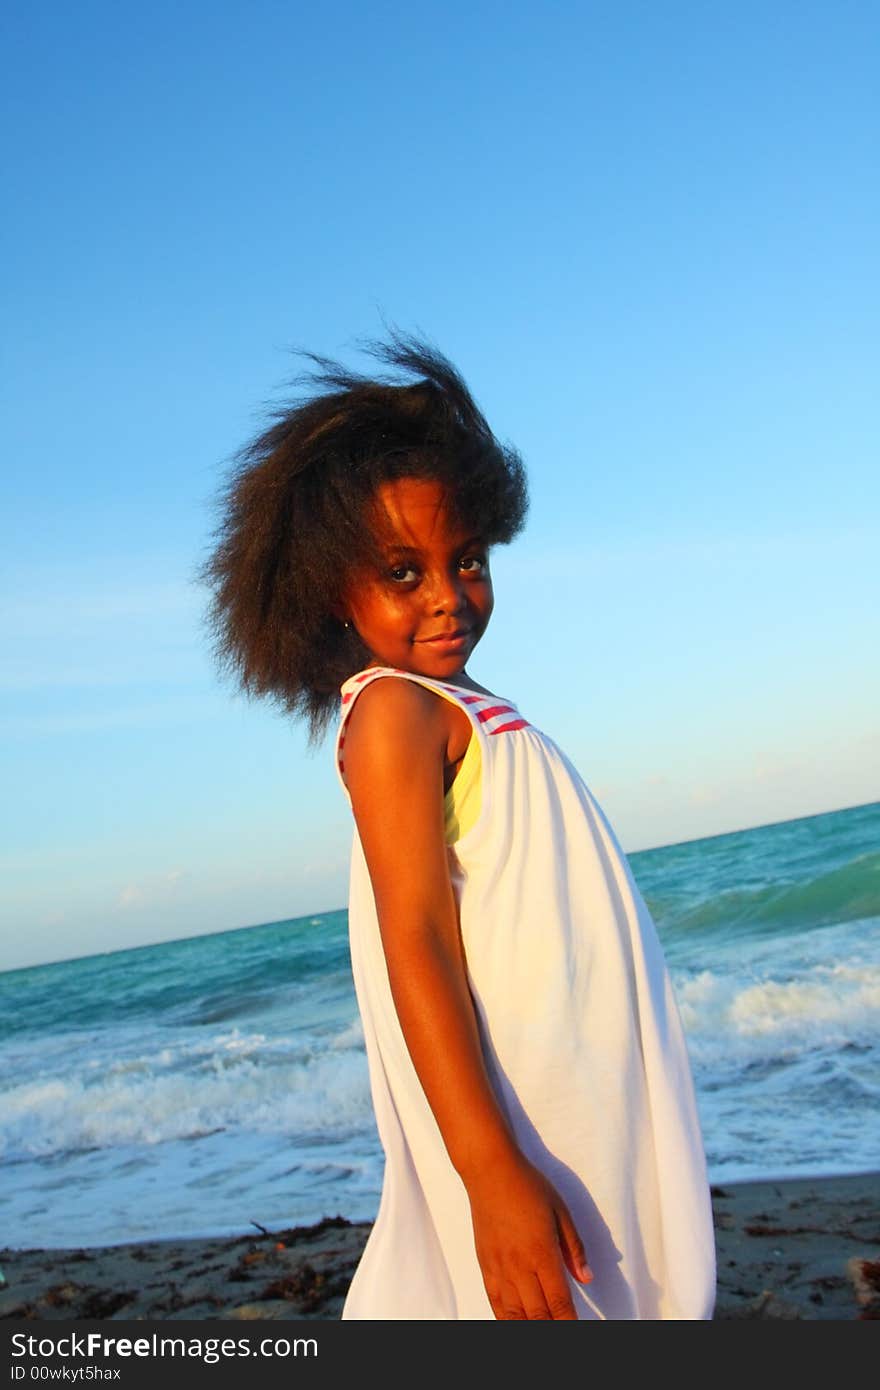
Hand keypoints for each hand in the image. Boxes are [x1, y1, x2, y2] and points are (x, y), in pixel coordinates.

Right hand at [465, 1152, 592, 1319]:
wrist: (490, 1171)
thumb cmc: (527, 1185)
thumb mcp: (561, 1211)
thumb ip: (574, 1248)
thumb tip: (586, 1277)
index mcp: (542, 1253)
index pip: (560, 1302)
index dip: (569, 1322)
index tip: (576, 1328)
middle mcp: (519, 1266)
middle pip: (538, 1315)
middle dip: (552, 1328)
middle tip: (562, 1328)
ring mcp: (499, 1268)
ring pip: (514, 1314)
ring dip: (529, 1326)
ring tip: (542, 1327)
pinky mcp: (485, 1265)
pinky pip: (495, 1302)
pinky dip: (506, 1319)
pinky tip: (515, 1322)